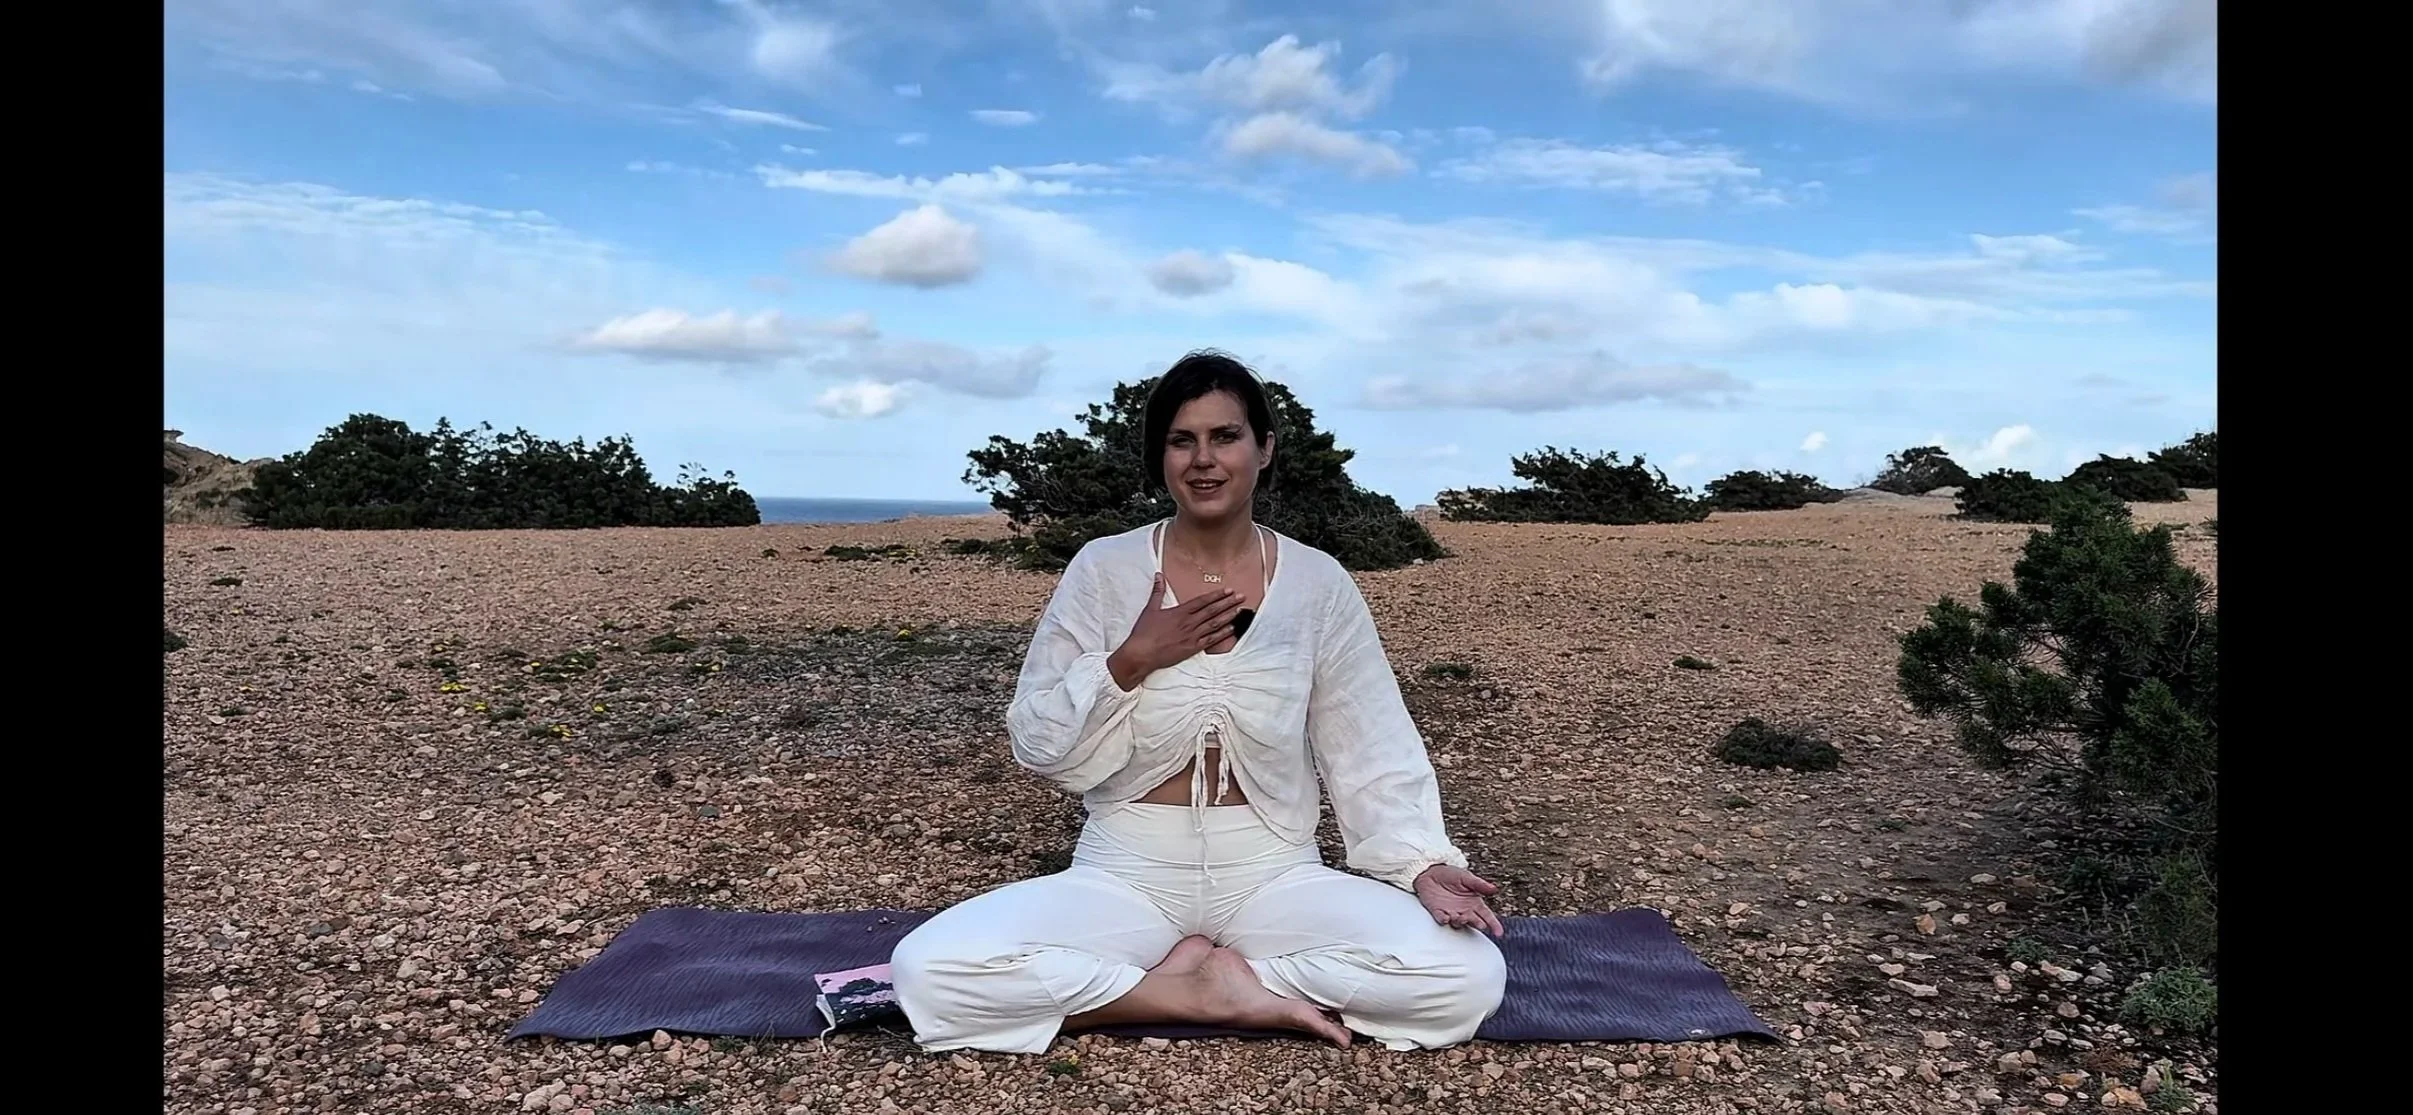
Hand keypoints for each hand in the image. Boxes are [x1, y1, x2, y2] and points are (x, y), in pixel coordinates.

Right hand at [1107, 574, 1246, 688]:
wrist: (1142, 653)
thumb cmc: (1144, 632)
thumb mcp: (1151, 609)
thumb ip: (1158, 591)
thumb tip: (1159, 575)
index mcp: (1180, 612)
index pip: (1203, 601)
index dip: (1217, 595)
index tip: (1228, 590)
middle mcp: (1189, 623)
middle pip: (1212, 610)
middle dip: (1228, 603)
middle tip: (1241, 597)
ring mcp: (1192, 636)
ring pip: (1214, 624)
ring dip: (1228, 616)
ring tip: (1239, 610)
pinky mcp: (1192, 648)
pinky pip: (1211, 640)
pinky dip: (1222, 634)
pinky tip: (1231, 629)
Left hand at [1413, 865, 1504, 936]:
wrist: (1431, 872)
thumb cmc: (1451, 875)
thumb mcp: (1467, 877)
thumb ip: (1480, 884)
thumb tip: (1494, 889)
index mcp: (1474, 903)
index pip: (1487, 916)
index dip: (1493, 924)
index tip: (1499, 933)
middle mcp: (1464, 911)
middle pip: (1474, 922)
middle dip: (1477, 924)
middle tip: (1480, 924)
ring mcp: (1451, 913)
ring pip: (1458, 923)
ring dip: (1460, 921)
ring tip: (1461, 917)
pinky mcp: (1438, 912)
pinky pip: (1441, 919)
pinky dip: (1443, 920)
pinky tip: (1445, 918)